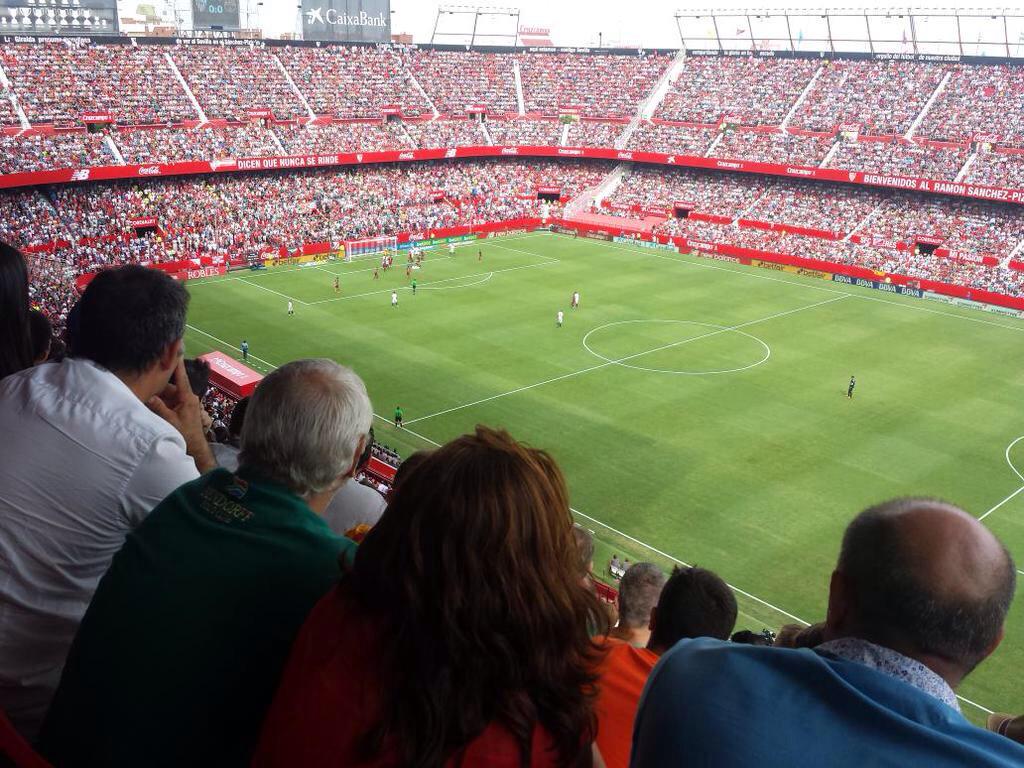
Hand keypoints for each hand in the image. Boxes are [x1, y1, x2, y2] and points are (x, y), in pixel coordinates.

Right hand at [148, 358, 217, 473]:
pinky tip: (149, 402)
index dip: (177, 363)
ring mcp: (183, 404)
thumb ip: (159, 407)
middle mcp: (186, 398)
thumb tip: (149, 395)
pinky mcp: (180, 410)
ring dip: (157, 395)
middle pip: (169, 386)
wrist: (195, 449)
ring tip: (144, 392)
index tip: (175, 349)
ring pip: (167, 395)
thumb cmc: (185, 434)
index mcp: (186, 397)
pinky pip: (168, 402)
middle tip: (144, 378)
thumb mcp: (170, 421)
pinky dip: (159, 402)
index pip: (180, 377)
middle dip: (158, 385)